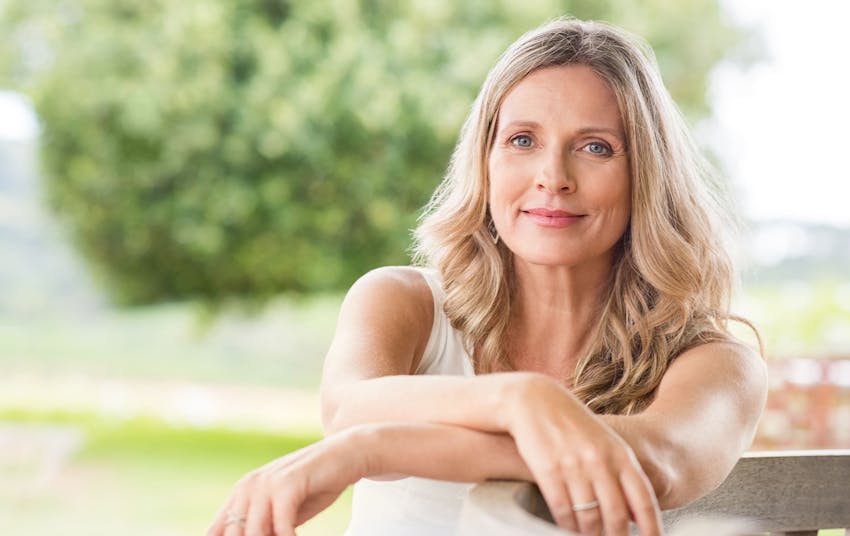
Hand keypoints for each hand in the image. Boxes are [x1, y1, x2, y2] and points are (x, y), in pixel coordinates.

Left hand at [207, 429, 369, 535]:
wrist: (346, 454)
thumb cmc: (316, 485)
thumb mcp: (283, 512)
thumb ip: (265, 528)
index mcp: (242, 492)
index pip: (217, 530)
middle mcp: (248, 486)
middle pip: (235, 533)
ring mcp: (266, 483)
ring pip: (254, 532)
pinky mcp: (287, 485)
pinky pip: (281, 526)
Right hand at [506, 374, 661, 535]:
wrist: (534, 401)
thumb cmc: (572, 426)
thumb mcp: (604, 444)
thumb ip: (621, 475)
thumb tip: (635, 516)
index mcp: (620, 455)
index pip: (643, 500)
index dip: (652, 527)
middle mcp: (600, 462)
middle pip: (616, 516)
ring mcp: (574, 466)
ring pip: (588, 518)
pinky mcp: (548, 470)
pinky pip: (563, 510)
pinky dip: (566, 526)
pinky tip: (567, 528)